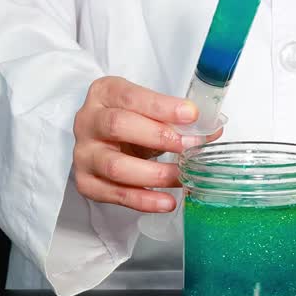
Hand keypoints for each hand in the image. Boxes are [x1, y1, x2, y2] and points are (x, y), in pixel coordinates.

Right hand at [72, 76, 220, 212]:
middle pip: (118, 126)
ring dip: (155, 174)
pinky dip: (143, 200)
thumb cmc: (129, 122)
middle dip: (159, 137)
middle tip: (189, 147)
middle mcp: (88, 121)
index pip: (131, 96)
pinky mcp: (86, 182)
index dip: (163, 107)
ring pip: (115, 166)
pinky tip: (166, 202)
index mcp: (104, 93)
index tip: (192, 115)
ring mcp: (84, 154)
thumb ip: (176, 118)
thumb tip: (212, 131)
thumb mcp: (148, 111)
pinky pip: (114, 194)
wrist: (101, 141)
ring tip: (183, 177)